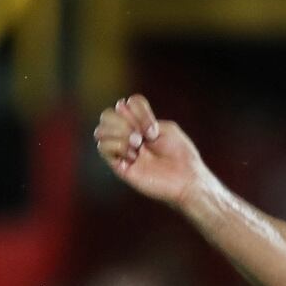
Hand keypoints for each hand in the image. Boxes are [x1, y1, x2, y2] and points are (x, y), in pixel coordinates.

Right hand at [93, 94, 207, 205]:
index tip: (154, 129)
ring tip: (137, 145)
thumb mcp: (167, 128)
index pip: (125, 105)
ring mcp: (122, 151)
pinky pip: (102, 147)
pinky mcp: (119, 165)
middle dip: (123, 121)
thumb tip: (120, 108)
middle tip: (143, 136)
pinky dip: (118, 146)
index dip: (138, 110)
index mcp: (140, 125)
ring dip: (119, 133)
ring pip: (99, 131)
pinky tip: (134, 156)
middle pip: (106, 115)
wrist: (186, 180)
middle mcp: (128, 136)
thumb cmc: (181, 156)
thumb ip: (144, 117)